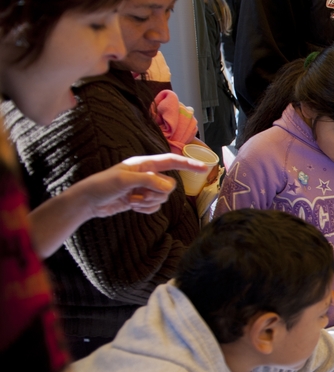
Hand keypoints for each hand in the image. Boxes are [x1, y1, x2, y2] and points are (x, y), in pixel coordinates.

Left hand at [79, 154, 207, 217]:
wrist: (89, 202)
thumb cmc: (103, 185)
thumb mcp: (125, 180)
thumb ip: (149, 181)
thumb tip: (168, 188)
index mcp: (144, 164)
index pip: (172, 161)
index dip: (189, 164)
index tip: (205, 168)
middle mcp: (148, 174)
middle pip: (170, 185)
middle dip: (157, 193)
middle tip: (139, 194)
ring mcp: (145, 188)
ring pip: (163, 198)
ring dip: (148, 202)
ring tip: (132, 201)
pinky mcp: (142, 201)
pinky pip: (156, 207)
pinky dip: (146, 210)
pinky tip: (132, 206)